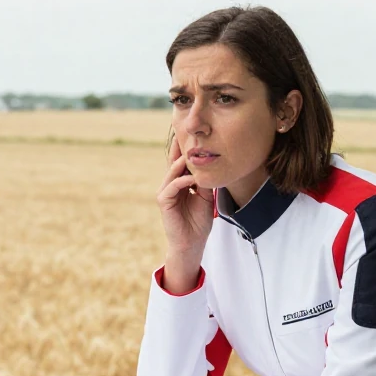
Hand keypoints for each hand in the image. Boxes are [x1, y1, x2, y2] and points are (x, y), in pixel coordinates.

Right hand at [157, 138, 213, 293]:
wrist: (192, 243)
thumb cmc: (198, 222)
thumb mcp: (206, 197)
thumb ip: (205, 182)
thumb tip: (212, 165)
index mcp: (180, 183)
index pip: (181, 162)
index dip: (186, 149)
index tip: (194, 134)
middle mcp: (171, 184)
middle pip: (174, 161)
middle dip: (179, 148)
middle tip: (185, 132)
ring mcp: (166, 192)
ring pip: (172, 171)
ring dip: (182, 162)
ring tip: (192, 152)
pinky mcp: (164, 201)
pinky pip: (173, 186)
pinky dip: (182, 180)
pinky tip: (192, 178)